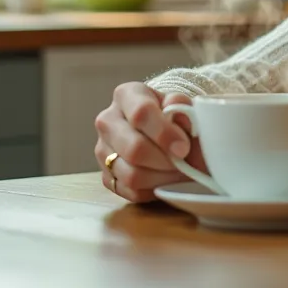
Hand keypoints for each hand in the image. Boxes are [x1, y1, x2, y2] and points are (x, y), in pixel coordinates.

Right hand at [93, 82, 205, 202]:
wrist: (159, 130)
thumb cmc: (171, 115)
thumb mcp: (181, 104)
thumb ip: (184, 108)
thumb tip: (183, 120)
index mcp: (126, 95)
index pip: (141, 113)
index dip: (165, 133)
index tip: (184, 148)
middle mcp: (107, 121)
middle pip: (134, 148)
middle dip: (165, 160)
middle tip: (184, 164)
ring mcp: (102, 150)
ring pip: (131, 175)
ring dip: (162, 178)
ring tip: (180, 173)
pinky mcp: (106, 176)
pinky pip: (131, 192)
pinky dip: (154, 190)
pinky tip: (167, 180)